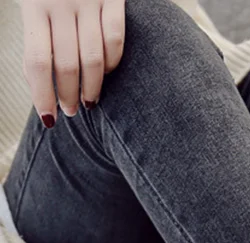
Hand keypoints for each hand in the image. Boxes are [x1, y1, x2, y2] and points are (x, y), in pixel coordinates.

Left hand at [20, 0, 125, 124]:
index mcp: (34, 5)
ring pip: (94, 58)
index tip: (49, 118)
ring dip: (92, 86)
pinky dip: (112, 61)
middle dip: (68, 95)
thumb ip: (34, 33)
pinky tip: (107, 72)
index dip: (43, 94)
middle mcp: (61, 4)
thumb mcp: (29, 0)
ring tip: (89, 101)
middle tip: (70, 111)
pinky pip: (116, 38)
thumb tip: (37, 79)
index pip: (37, 62)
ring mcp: (89, 1)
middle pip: (67, 65)